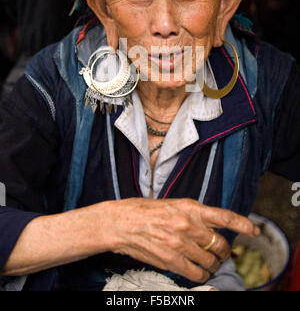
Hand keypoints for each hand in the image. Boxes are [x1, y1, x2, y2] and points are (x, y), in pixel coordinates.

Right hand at [103, 198, 259, 282]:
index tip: (254, 230)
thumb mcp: (172, 204)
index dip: (243, 224)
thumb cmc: (144, 210)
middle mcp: (188, 225)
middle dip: (224, 252)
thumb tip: (209, 228)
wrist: (120, 222)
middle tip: (222, 254)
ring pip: (210, 262)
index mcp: (190, 207)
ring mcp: (180, 243)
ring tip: (209, 265)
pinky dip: (201, 276)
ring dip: (213, 266)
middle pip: (220, 244)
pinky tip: (199, 273)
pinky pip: (196, 273)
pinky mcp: (171, 260)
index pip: (224, 216)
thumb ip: (192, 215)